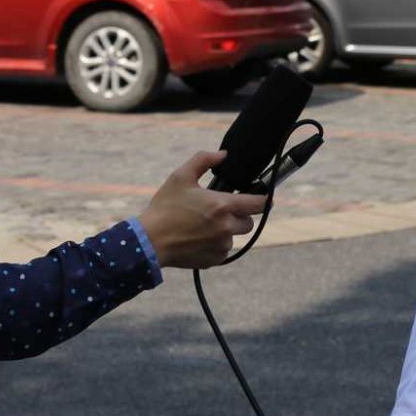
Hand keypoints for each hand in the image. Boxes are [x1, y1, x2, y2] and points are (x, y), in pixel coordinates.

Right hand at [136, 150, 268, 268]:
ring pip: (234, 237)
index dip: (264, 199)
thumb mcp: (181, 177)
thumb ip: (204, 160)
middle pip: (248, 222)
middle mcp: (225, 227)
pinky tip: (197, 238)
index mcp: (221, 205)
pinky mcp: (213, 260)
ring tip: (202, 226)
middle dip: (239, 216)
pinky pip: (223, 251)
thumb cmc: (165, 207)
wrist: (149, 241)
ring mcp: (220, 246)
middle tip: (220, 211)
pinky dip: (215, 245)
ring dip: (225, 231)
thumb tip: (224, 155)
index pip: (257, 203)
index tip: (266, 198)